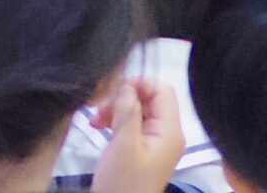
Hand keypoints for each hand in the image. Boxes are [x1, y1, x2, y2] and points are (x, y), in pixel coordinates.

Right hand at [92, 78, 186, 192]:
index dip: (139, 84)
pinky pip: (134, 125)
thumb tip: (127, 84)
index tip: (114, 93)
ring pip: (139, 111)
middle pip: (150, 99)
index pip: (162, 89)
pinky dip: (117, 122)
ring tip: (96, 121)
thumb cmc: (122, 183)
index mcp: (170, 131)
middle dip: (124, 98)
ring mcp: (157, 143)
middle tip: (100, 110)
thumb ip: (127, 110)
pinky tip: (99, 126)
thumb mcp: (123, 144)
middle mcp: (168, 134)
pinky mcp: (144, 150)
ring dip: (117, 110)